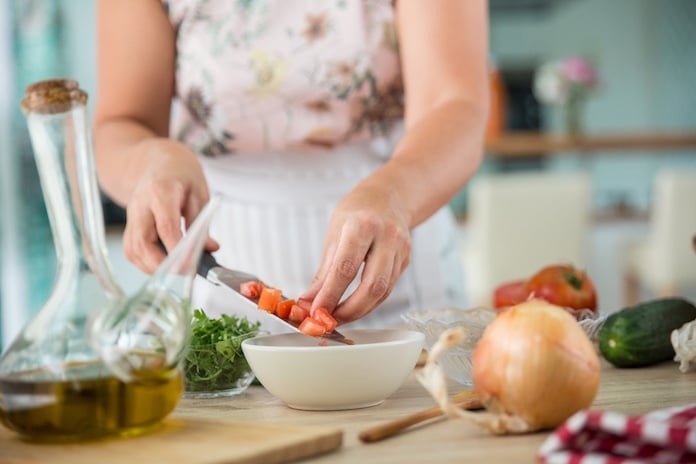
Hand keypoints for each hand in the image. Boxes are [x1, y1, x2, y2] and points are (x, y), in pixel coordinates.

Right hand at [122, 139, 218, 273]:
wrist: (155, 161)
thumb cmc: (181, 175)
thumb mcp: (199, 193)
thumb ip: (203, 223)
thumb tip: (210, 249)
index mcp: (160, 192)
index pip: (166, 228)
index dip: (179, 252)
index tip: (193, 268)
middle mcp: (140, 205)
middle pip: (143, 244)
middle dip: (163, 266)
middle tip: (187, 274)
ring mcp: (131, 216)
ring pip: (134, 251)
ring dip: (155, 267)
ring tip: (178, 270)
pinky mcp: (128, 226)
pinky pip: (133, 251)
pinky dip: (148, 263)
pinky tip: (165, 263)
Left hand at [301, 183, 410, 322]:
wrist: (389, 196)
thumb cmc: (357, 211)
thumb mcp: (334, 233)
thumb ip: (324, 270)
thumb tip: (309, 301)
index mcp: (363, 225)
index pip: (345, 268)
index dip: (330, 295)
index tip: (316, 312)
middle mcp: (386, 237)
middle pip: (372, 286)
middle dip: (350, 310)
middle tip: (330, 321)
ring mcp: (401, 249)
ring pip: (384, 291)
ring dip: (361, 310)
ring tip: (340, 317)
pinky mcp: (406, 260)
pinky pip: (389, 288)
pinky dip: (371, 302)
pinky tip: (356, 306)